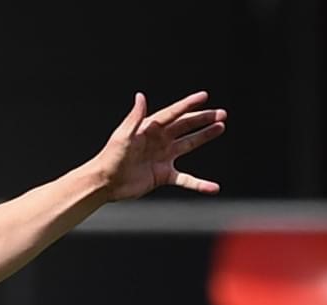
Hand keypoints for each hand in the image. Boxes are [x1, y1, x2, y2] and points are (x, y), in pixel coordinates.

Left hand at [90, 90, 225, 201]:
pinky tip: (212, 187)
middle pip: (186, 126)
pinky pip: (185, 179)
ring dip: (204, 137)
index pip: (174, 113)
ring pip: (189, 144)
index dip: (189, 105)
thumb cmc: (110, 157)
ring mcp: (163, 157)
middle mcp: (159, 140)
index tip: (204, 96)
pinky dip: (199, 183)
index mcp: (150, 128)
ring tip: (221, 127)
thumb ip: (134, 117)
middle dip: (203, 119)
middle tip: (221, 114)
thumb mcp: (123, 136)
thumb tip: (141, 96)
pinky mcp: (163, 175)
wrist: (105, 183)